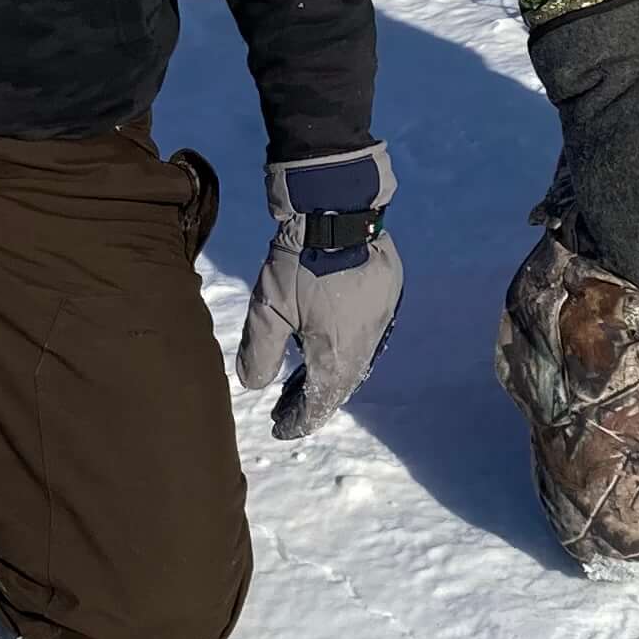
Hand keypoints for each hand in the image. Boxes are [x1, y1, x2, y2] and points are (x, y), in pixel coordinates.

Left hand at [235, 143, 403, 439]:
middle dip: (311, 400)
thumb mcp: (268, 309)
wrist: (338, 211)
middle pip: (339, 386)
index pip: (319, 403)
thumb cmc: (299, 263)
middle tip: (285, 408)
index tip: (280, 428)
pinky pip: (366, 337)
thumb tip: (252, 386)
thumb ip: (258, 352)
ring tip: (301, 379)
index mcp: (339, 356)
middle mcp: (366, 345)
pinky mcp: (387, 299)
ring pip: (355, 362)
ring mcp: (381, 322)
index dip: (299, 420)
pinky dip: (343, 348)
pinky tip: (325, 342)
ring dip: (328, 375)